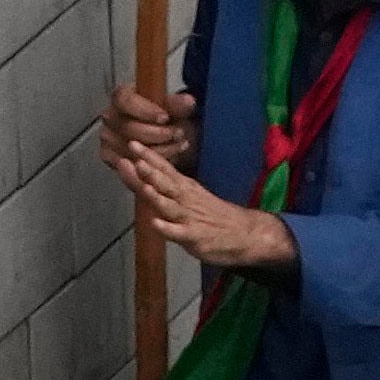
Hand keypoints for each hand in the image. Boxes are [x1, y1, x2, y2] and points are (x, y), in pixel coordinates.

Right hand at [97, 80, 199, 174]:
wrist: (166, 138)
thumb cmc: (167, 120)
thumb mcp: (175, 109)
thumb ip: (178, 105)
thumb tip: (188, 101)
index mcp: (121, 98)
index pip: (126, 101)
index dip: (146, 111)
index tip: (165, 118)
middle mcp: (110, 117)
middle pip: (130, 129)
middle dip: (159, 134)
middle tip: (179, 133)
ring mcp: (108, 138)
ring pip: (132, 150)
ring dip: (161, 150)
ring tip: (178, 144)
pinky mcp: (110, 157)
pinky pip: (130, 165)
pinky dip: (153, 165)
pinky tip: (170, 158)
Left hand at [126, 149, 297, 275]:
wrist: (247, 234)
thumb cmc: (214, 216)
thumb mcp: (191, 196)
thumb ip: (166, 188)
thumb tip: (140, 171)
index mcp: (185, 187)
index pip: (165, 168)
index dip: (149, 156)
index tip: (132, 142)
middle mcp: (186, 199)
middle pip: (166, 182)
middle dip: (150, 170)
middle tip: (136, 155)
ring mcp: (190, 218)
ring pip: (170, 205)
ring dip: (157, 195)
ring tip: (146, 185)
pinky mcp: (196, 237)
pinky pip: (179, 232)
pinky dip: (167, 228)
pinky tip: (155, 223)